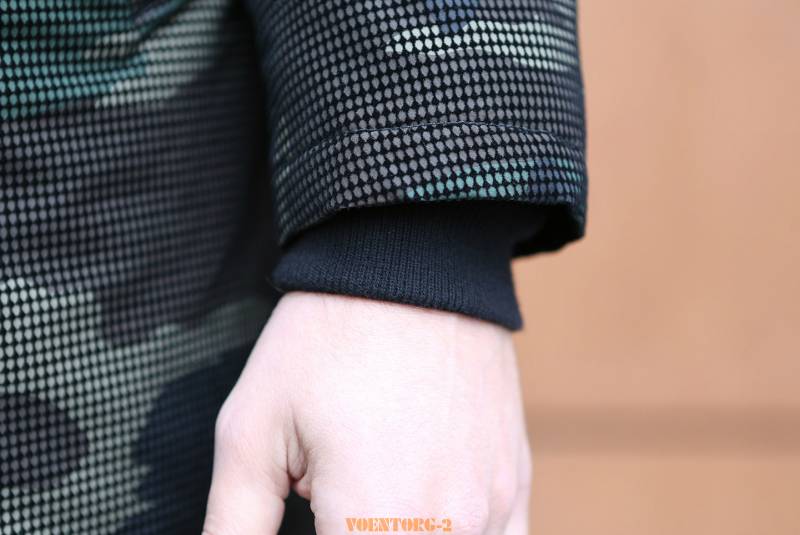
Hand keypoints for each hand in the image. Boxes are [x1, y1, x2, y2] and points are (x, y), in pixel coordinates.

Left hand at [201, 291, 531, 533]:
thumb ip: (235, 525)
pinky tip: (421, 518)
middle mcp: (448, 525)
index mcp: (375, 520)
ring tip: (365, 507)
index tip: (312, 523)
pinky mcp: (515, 482)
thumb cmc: (326, 338)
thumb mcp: (253, 430)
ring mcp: (492, 506)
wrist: (412, 264)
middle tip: (331, 514)